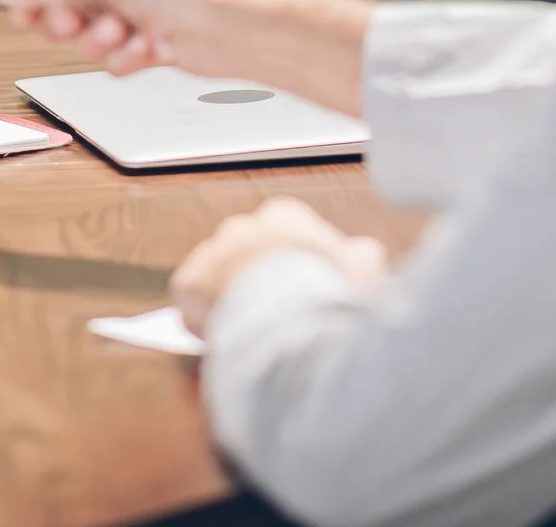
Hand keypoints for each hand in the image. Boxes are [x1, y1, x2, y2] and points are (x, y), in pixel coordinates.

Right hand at [13, 0, 233, 66]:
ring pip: (90, 36)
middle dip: (66, 18)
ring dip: (100, 41)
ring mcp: (135, 8)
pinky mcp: (147, 40)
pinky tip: (144, 47)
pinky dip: (128, 57)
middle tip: (75, 17)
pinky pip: (117, 57)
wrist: (220, 28)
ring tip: (122, 32)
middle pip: (68, 3)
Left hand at [170, 197, 388, 334]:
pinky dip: (202, 319)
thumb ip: (362, 258)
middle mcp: (244, 226)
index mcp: (285, 217)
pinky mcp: (189, 283)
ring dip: (230, 298)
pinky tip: (219, 339)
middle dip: (258, 280)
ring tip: (247, 331)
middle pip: (249, 254)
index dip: (294, 268)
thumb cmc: (328, 291)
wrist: (288, 312)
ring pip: (219, 276)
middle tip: (273, 316)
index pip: (285, 235)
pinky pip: (192, 302)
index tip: (301, 293)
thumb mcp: (362, 270)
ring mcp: (214, 253)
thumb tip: (365, 254)